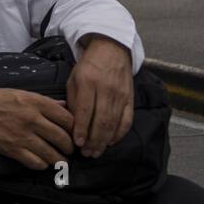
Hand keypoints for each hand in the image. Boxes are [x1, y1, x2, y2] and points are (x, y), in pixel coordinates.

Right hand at [0, 85, 75, 169]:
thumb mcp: (21, 94)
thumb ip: (44, 101)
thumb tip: (65, 105)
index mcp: (35, 102)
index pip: (67, 119)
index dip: (74, 128)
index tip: (73, 132)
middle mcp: (31, 119)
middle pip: (63, 138)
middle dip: (69, 147)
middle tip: (68, 149)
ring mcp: (22, 135)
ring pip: (52, 154)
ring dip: (59, 159)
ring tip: (58, 158)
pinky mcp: (13, 149)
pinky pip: (36, 163)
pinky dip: (42, 164)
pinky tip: (41, 160)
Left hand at [68, 36, 133, 157]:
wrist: (111, 50)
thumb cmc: (88, 67)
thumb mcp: (74, 79)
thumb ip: (73, 100)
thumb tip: (72, 124)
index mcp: (88, 81)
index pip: (85, 110)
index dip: (81, 129)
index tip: (77, 143)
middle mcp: (106, 89)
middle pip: (101, 120)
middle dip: (94, 140)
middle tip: (87, 153)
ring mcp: (120, 94)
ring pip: (114, 123)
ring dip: (105, 141)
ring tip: (96, 152)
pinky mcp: (130, 98)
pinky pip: (127, 120)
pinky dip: (119, 134)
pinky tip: (111, 142)